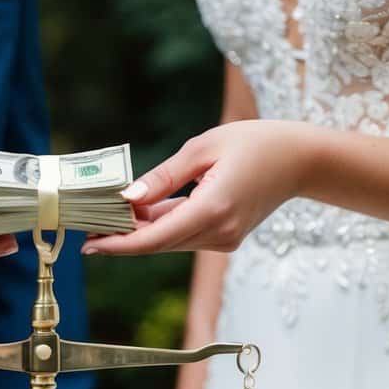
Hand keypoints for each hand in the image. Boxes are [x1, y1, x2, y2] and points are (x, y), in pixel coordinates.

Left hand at [81, 120, 314, 256]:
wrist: (301, 160)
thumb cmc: (256, 143)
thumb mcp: (203, 147)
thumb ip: (162, 176)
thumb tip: (127, 197)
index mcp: (212, 209)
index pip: (154, 238)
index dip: (118, 245)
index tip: (89, 245)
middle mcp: (218, 233)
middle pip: (157, 243)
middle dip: (121, 236)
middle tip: (86, 225)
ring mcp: (223, 240)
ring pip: (169, 241)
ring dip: (139, 230)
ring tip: (107, 216)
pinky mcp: (225, 238)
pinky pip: (183, 235)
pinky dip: (160, 225)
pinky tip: (139, 214)